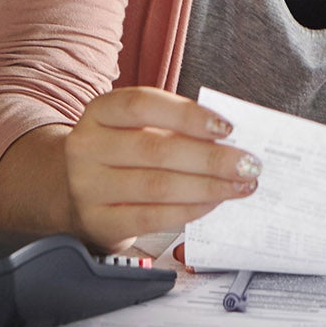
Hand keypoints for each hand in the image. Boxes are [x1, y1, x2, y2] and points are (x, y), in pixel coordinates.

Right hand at [64, 86, 261, 249]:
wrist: (76, 194)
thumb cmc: (121, 155)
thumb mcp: (135, 129)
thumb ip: (174, 127)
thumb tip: (229, 138)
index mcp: (99, 112)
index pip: (142, 104)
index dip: (187, 115)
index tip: (227, 127)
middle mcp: (87, 146)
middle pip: (156, 149)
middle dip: (211, 157)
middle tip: (248, 163)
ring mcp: (88, 186)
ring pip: (157, 186)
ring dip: (208, 186)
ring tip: (240, 184)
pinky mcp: (98, 221)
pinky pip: (152, 217)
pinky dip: (189, 210)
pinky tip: (213, 202)